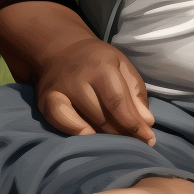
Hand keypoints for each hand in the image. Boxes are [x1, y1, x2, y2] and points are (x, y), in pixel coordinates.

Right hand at [35, 38, 156, 144]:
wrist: (62, 50)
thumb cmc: (98, 62)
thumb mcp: (122, 66)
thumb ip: (136, 92)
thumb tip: (147, 122)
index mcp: (102, 66)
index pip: (119, 101)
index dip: (134, 124)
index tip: (148, 139)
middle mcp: (80, 77)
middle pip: (103, 116)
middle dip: (121, 133)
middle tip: (134, 143)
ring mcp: (60, 89)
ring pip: (85, 122)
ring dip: (104, 137)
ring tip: (117, 142)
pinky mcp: (45, 100)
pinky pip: (60, 122)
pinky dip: (76, 132)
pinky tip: (89, 136)